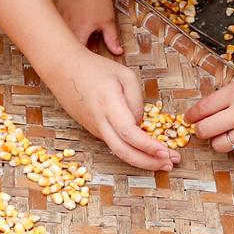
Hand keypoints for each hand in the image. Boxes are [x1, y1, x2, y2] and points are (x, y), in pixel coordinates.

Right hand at [46, 48, 174, 171]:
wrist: (62, 70)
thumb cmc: (96, 69)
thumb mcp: (125, 76)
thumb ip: (137, 102)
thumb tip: (141, 125)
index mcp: (108, 104)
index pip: (129, 133)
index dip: (148, 146)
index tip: (166, 151)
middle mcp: (100, 121)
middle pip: (124, 152)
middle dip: (149, 162)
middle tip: (170, 164)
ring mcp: (94, 129)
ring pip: (119, 152)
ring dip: (143, 159)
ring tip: (164, 160)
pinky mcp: (93, 131)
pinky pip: (114, 144)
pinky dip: (132, 151)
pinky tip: (146, 151)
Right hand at [58, 0, 123, 57]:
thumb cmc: (97, 0)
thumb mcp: (108, 22)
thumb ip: (112, 39)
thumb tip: (117, 52)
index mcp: (79, 32)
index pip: (77, 53)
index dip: (81, 59)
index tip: (85, 60)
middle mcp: (67, 27)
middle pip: (66, 45)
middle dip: (72, 50)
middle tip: (78, 50)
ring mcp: (60, 19)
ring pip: (59, 35)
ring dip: (66, 39)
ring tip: (71, 39)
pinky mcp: (56, 12)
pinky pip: (56, 25)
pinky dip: (61, 29)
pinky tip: (66, 27)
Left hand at [188, 69, 233, 159]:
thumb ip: (230, 94)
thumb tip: (210, 107)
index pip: (202, 108)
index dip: (191, 116)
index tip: (189, 118)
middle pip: (205, 130)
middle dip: (201, 130)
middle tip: (203, 129)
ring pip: (220, 145)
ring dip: (219, 141)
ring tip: (227, 134)